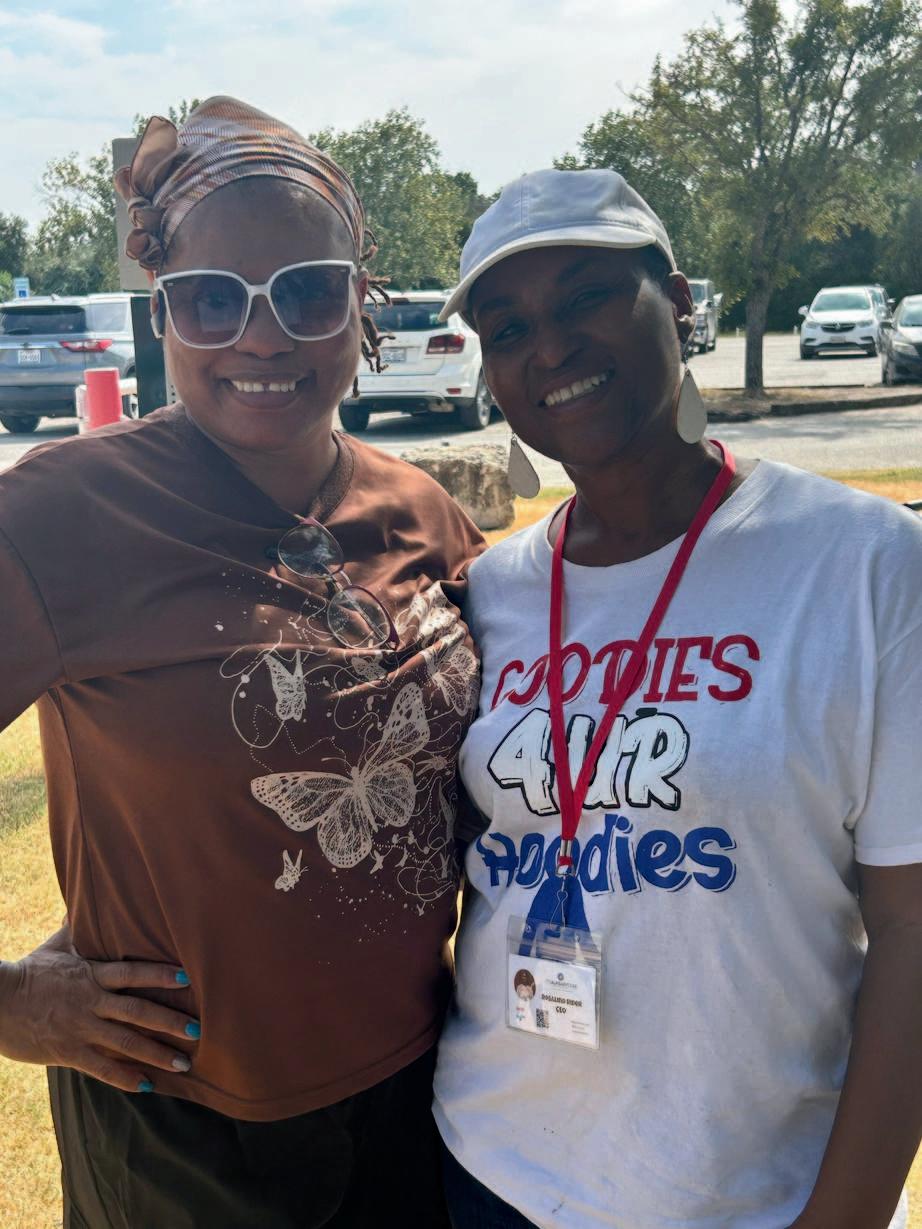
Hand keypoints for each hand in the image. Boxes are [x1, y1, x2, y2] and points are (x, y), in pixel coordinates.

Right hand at [0, 926, 198, 1093]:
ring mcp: (81, 1029)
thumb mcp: (56, 946)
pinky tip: (147, 1085)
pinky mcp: (69, 1053)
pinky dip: (126, 1078)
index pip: (132, 973)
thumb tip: (88, 902)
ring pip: (126, 1043)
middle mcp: (92, 1002)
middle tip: (198, 1031)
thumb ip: (79, 929)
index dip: (160, 975)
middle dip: (169, 1022)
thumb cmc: (29, 971)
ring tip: (183, 1063)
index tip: (187, 979)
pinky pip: (102, 1068)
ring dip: (156, 1054)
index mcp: (92, 974)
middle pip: (137, 1012)